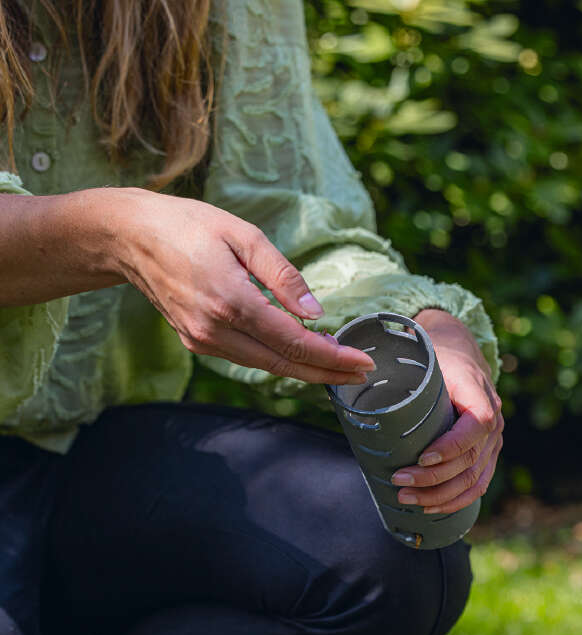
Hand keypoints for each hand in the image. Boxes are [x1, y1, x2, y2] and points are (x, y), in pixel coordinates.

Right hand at [111, 189, 374, 384]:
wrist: (130, 238)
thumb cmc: (187, 225)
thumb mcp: (243, 234)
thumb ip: (282, 274)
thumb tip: (316, 311)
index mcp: (232, 301)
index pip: (294, 342)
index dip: (332, 355)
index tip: (363, 360)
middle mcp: (216, 330)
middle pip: (284, 365)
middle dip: (326, 373)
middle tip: (361, 375)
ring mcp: (203, 341)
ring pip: (265, 367)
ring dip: (304, 370)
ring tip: (339, 367)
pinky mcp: (196, 342)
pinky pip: (246, 359)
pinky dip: (276, 361)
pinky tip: (299, 355)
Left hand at [390, 309, 502, 512]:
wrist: (463, 359)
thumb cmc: (438, 362)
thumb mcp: (426, 361)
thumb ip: (407, 376)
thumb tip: (357, 384)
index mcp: (479, 393)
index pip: (477, 425)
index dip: (451, 446)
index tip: (421, 458)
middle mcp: (493, 421)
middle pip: (469, 459)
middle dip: (433, 478)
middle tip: (399, 482)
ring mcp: (493, 442)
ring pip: (473, 479)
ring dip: (439, 496)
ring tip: (407, 498)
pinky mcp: (488, 458)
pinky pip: (477, 486)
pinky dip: (454, 501)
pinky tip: (431, 508)